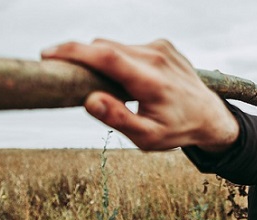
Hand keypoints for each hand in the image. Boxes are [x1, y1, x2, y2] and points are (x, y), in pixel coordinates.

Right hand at [41, 39, 238, 151]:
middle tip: (69, 80)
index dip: (73, 51)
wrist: (209, 115)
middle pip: (105, 48)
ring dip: (103, 62)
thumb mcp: (148, 138)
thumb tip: (90, 101)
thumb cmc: (176, 130)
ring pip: (115, 46)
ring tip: (109, 89)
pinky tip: (129, 82)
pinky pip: (128, 48)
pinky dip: (120, 61)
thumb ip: (119, 121)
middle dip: (81, 58)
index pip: (106, 56)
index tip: (47, 54)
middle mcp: (157, 57)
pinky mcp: (163, 44)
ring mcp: (161, 47)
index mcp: (152, 80)